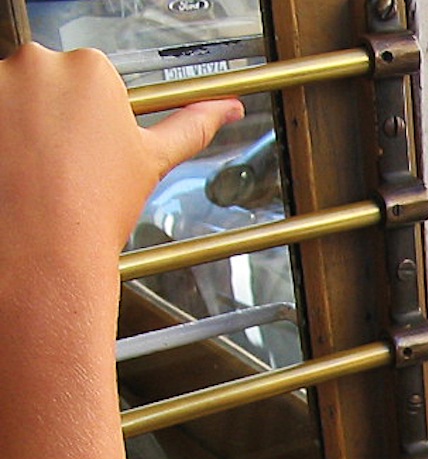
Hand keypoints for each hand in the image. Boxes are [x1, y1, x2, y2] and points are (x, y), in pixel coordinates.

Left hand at [0, 44, 241, 267]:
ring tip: (35, 169)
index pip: (93, 80)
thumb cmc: (92, 208)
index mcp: (92, 70)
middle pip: (50, 81)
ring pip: (14, 96)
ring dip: (20, 125)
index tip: (88, 147)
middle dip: (55, 116)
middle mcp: (40, 64)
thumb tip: (227, 110)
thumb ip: (191, 127)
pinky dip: (2, 139)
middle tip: (64, 161)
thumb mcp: (151, 162)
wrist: (43, 248)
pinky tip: (14, 168)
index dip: (92, 119)